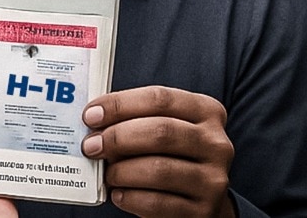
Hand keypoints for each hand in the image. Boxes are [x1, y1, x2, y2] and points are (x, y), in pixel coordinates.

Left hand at [81, 86, 234, 217]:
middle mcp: (216, 143)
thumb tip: (94, 120)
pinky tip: (119, 193)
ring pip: (158, 170)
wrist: (202, 198)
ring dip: (121, 171)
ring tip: (107, 173)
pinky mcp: (203, 210)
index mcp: (206, 111)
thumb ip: (137, 118)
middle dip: (117, 138)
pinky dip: (130, 197)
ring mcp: (213, 179)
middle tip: (90, 146)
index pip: (159, 99)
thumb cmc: (172, 154)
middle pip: (160, 132)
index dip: (120, 105)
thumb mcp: (165, 126)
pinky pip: (157, 203)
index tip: (90, 115)